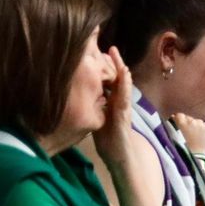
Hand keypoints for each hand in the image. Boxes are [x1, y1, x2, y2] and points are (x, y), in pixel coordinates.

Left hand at [93, 49, 134, 170]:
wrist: (120, 158)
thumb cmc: (108, 141)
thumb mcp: (95, 119)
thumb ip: (92, 108)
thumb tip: (78, 97)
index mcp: (110, 102)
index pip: (107, 81)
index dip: (103, 67)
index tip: (97, 52)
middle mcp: (118, 102)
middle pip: (116, 78)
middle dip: (112, 63)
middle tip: (108, 47)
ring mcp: (123, 107)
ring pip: (123, 84)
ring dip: (120, 68)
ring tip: (115, 54)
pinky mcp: (124, 115)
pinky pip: (125, 97)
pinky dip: (125, 84)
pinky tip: (124, 74)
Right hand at [171, 112, 204, 156]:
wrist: (194, 157)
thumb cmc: (181, 147)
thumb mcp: (174, 135)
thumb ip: (174, 125)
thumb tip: (173, 117)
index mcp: (180, 122)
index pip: (180, 115)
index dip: (180, 120)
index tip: (180, 125)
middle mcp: (190, 121)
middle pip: (189, 118)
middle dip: (188, 123)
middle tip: (188, 132)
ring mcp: (200, 123)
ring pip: (197, 121)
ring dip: (196, 126)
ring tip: (195, 135)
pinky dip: (204, 129)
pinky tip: (201, 136)